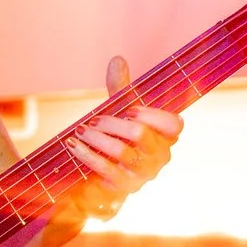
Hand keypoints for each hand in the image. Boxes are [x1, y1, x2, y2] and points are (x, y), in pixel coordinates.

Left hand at [64, 56, 182, 217]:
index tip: (129, 109)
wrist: (103, 176)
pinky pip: (104, 168)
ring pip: (121, 151)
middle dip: (112, 122)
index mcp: (167, 136)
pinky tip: (72, 144)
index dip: (151, 114)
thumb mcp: (120, 112)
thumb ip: (121, 88)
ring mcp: (144, 174)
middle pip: (140, 133)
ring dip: (96, 137)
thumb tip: (117, 59)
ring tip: (81, 130)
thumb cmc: (117, 138)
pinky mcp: (125, 188)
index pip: (174, 124)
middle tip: (94, 119)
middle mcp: (161, 156)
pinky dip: (86, 153)